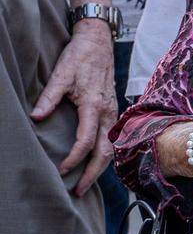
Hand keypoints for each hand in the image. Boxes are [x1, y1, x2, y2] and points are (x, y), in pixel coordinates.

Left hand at [30, 20, 116, 191]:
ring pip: (112, 147)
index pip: (86, 142)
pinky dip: (105, 154)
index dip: (73, 159)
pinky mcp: (113, 110)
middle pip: (105, 152)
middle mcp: (109, 113)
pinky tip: (95, 160)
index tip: (61, 171)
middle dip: (93, 174)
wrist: (98, 42)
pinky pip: (112, 138)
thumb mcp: (60, 75)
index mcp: (95, 107)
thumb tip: (36, 117)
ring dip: (100, 166)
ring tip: (86, 181)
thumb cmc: (80, 58)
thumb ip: (48, 97)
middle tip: (78, 190)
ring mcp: (114, 112)